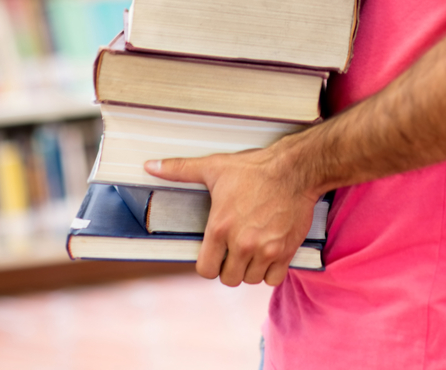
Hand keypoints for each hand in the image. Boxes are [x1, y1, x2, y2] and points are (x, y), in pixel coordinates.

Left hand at [144, 140, 318, 286]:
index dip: (209, 263)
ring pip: (250, 280)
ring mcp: (265, 249)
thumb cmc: (255, 168)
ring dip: (250, 269)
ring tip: (253, 250)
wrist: (295, 169)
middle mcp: (241, 243)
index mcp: (220, 228)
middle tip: (236, 250)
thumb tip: (150, 166)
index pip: (205, 270)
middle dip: (230, 267)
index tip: (217, 253)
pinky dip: (271, 271)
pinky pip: (273, 279)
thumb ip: (180, 170)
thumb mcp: (215, 167)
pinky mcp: (285, 251)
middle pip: (228, 279)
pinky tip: (269, 254)